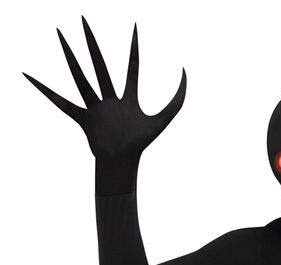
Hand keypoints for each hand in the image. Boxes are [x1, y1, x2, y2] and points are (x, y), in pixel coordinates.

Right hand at [24, 17, 185, 163]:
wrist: (122, 163)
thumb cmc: (141, 144)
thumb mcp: (163, 119)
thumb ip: (178, 99)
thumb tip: (185, 72)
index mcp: (128, 99)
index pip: (133, 67)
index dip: (134, 47)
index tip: (135, 27)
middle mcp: (110, 100)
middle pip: (100, 65)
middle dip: (91, 42)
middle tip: (83, 19)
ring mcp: (95, 107)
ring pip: (80, 77)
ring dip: (70, 57)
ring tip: (60, 36)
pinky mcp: (83, 117)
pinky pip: (60, 102)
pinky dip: (45, 90)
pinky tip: (30, 77)